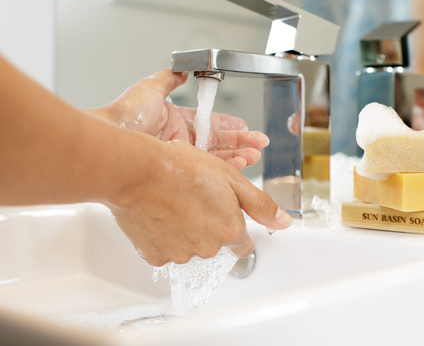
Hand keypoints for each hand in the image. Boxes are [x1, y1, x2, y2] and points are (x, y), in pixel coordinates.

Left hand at [89, 69, 267, 168]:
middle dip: (240, 143)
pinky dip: (224, 170)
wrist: (111, 136)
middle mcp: (180, 141)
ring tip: (253, 156)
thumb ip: (170, 78)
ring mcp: (180, 158)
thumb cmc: (126, 113)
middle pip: (217, 143)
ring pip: (214, 159)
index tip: (245, 126)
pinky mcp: (178, 171)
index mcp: (177, 122)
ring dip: (236, 157)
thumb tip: (181, 68)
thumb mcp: (151, 88)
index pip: (210, 124)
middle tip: (259, 145)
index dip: (230, 125)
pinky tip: (238, 167)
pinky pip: (206, 172)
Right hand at [109, 138, 292, 264]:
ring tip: (175, 204)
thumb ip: (260, 204)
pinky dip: (164, 237)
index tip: (224, 215)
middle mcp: (207, 248)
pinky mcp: (155, 256)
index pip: (243, 244)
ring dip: (187, 232)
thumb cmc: (181, 169)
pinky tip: (160, 215)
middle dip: (210, 227)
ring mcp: (180, 254)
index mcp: (229, 230)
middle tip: (195, 201)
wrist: (137, 172)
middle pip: (216, 245)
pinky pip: (165, 251)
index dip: (235, 226)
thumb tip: (283, 222)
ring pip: (190, 248)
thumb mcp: (231, 178)